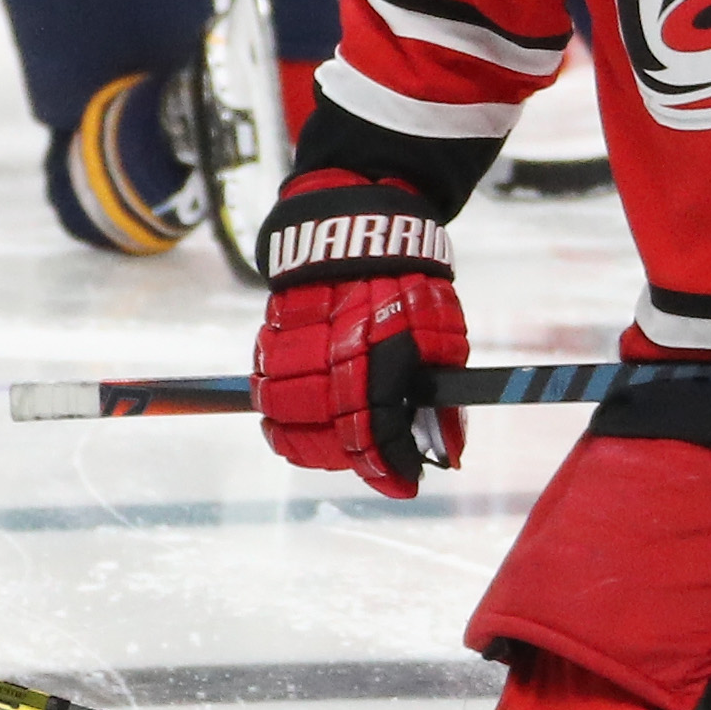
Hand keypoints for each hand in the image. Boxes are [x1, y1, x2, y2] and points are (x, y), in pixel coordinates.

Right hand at [251, 171, 464, 498]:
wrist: (357, 225)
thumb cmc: (408, 279)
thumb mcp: (443, 334)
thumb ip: (443, 395)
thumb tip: (447, 449)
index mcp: (375, 365)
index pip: (375, 441)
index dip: (392, 471)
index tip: (406, 484)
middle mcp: (328, 364)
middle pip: (325, 443)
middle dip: (350, 462)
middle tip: (372, 459)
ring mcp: (292, 352)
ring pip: (282, 421)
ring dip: (306, 442)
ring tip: (332, 440)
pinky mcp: (269, 337)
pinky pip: (264, 388)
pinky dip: (280, 408)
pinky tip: (305, 407)